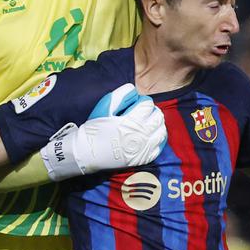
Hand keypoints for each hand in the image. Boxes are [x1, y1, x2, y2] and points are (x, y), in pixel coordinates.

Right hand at [40, 83, 166, 180]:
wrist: (87, 153)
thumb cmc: (95, 129)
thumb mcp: (104, 107)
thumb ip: (121, 95)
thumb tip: (134, 90)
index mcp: (132, 120)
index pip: (148, 104)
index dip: (142, 101)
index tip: (135, 104)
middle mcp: (141, 134)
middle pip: (158, 116)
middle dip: (151, 111)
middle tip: (141, 113)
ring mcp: (144, 148)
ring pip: (162, 131)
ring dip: (156, 124)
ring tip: (147, 123)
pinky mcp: (143, 158)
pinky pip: (160, 146)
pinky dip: (158, 138)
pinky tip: (150, 136)